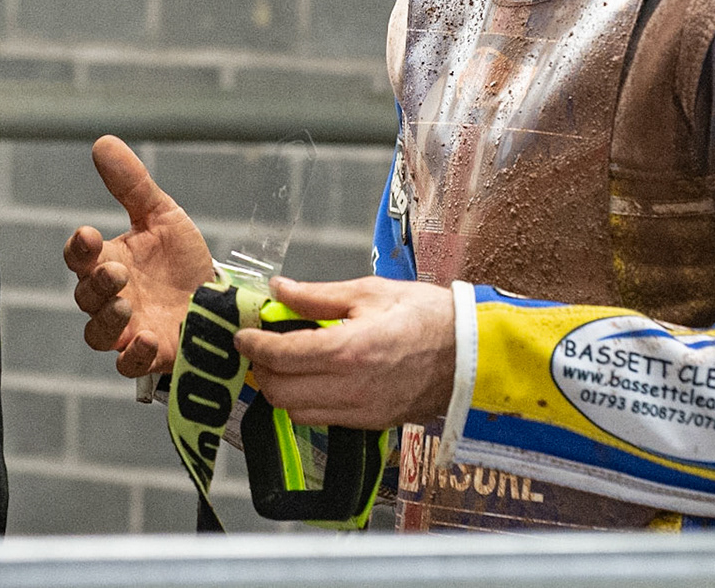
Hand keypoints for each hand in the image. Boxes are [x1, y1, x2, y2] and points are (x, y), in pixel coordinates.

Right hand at [63, 136, 214, 377]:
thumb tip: (102, 142)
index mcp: (109, 261)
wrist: (221, 299)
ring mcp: (129, 330)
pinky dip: (134, 356)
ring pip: (97, 334)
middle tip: (117, 271)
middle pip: (85, 296)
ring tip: (127, 303)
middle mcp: (112, 298)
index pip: (78, 257)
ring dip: (107, 319)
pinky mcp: (152, 356)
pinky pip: (128, 366)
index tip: (88, 235)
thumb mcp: (162, 216)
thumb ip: (132, 184)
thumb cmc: (181, 259)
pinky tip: (147, 338)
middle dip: (97, 284)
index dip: (78, 248)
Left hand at [234, 276, 455, 429]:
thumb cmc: (426, 315)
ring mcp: (360, 411)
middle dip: (262, 369)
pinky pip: (322, 418)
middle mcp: (350, 388)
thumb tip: (279, 290)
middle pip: (280, 391)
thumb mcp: (370, 292)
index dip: (253, 344)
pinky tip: (314, 377)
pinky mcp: (371, 423)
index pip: (281, 355)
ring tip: (285, 362)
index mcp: (348, 350)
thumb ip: (318, 295)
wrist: (472, 353)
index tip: (243, 334)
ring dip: (281, 389)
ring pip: (296, 411)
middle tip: (261, 347)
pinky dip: (306, 401)